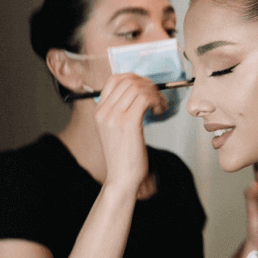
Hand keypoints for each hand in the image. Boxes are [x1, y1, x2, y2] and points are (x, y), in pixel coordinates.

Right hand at [94, 74, 166, 191]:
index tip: (146, 88)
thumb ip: (119, 111)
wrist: (121, 178)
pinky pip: (145, 99)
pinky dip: (156, 101)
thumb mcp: (114, 130)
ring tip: (159, 106)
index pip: (114, 80)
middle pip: (128, 81)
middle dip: (148, 85)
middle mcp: (104, 112)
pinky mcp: (128, 123)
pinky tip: (159, 111)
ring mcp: (115, 117)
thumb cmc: (123, 157)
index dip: (134, 78)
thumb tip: (138, 92)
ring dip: (154, 93)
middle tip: (157, 97)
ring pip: (138, 88)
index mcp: (99, 111)